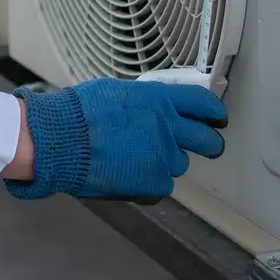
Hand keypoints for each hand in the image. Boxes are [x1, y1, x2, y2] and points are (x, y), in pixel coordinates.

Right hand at [5, 79, 227, 200]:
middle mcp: (168, 127)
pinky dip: (148, 184)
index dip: (214, 112)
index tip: (218, 118)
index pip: (201, 102)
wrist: (61, 141)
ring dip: (165, 163)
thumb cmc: (78, 113)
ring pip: (179, 164)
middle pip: (206, 139)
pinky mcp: (153, 183)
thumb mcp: (115, 93)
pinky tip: (128, 177)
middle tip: (209, 146)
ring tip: (138, 161)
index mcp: (158, 100)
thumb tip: (149, 108)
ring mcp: (163, 157)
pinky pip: (161, 186)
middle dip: (211, 144)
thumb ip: (142, 103)